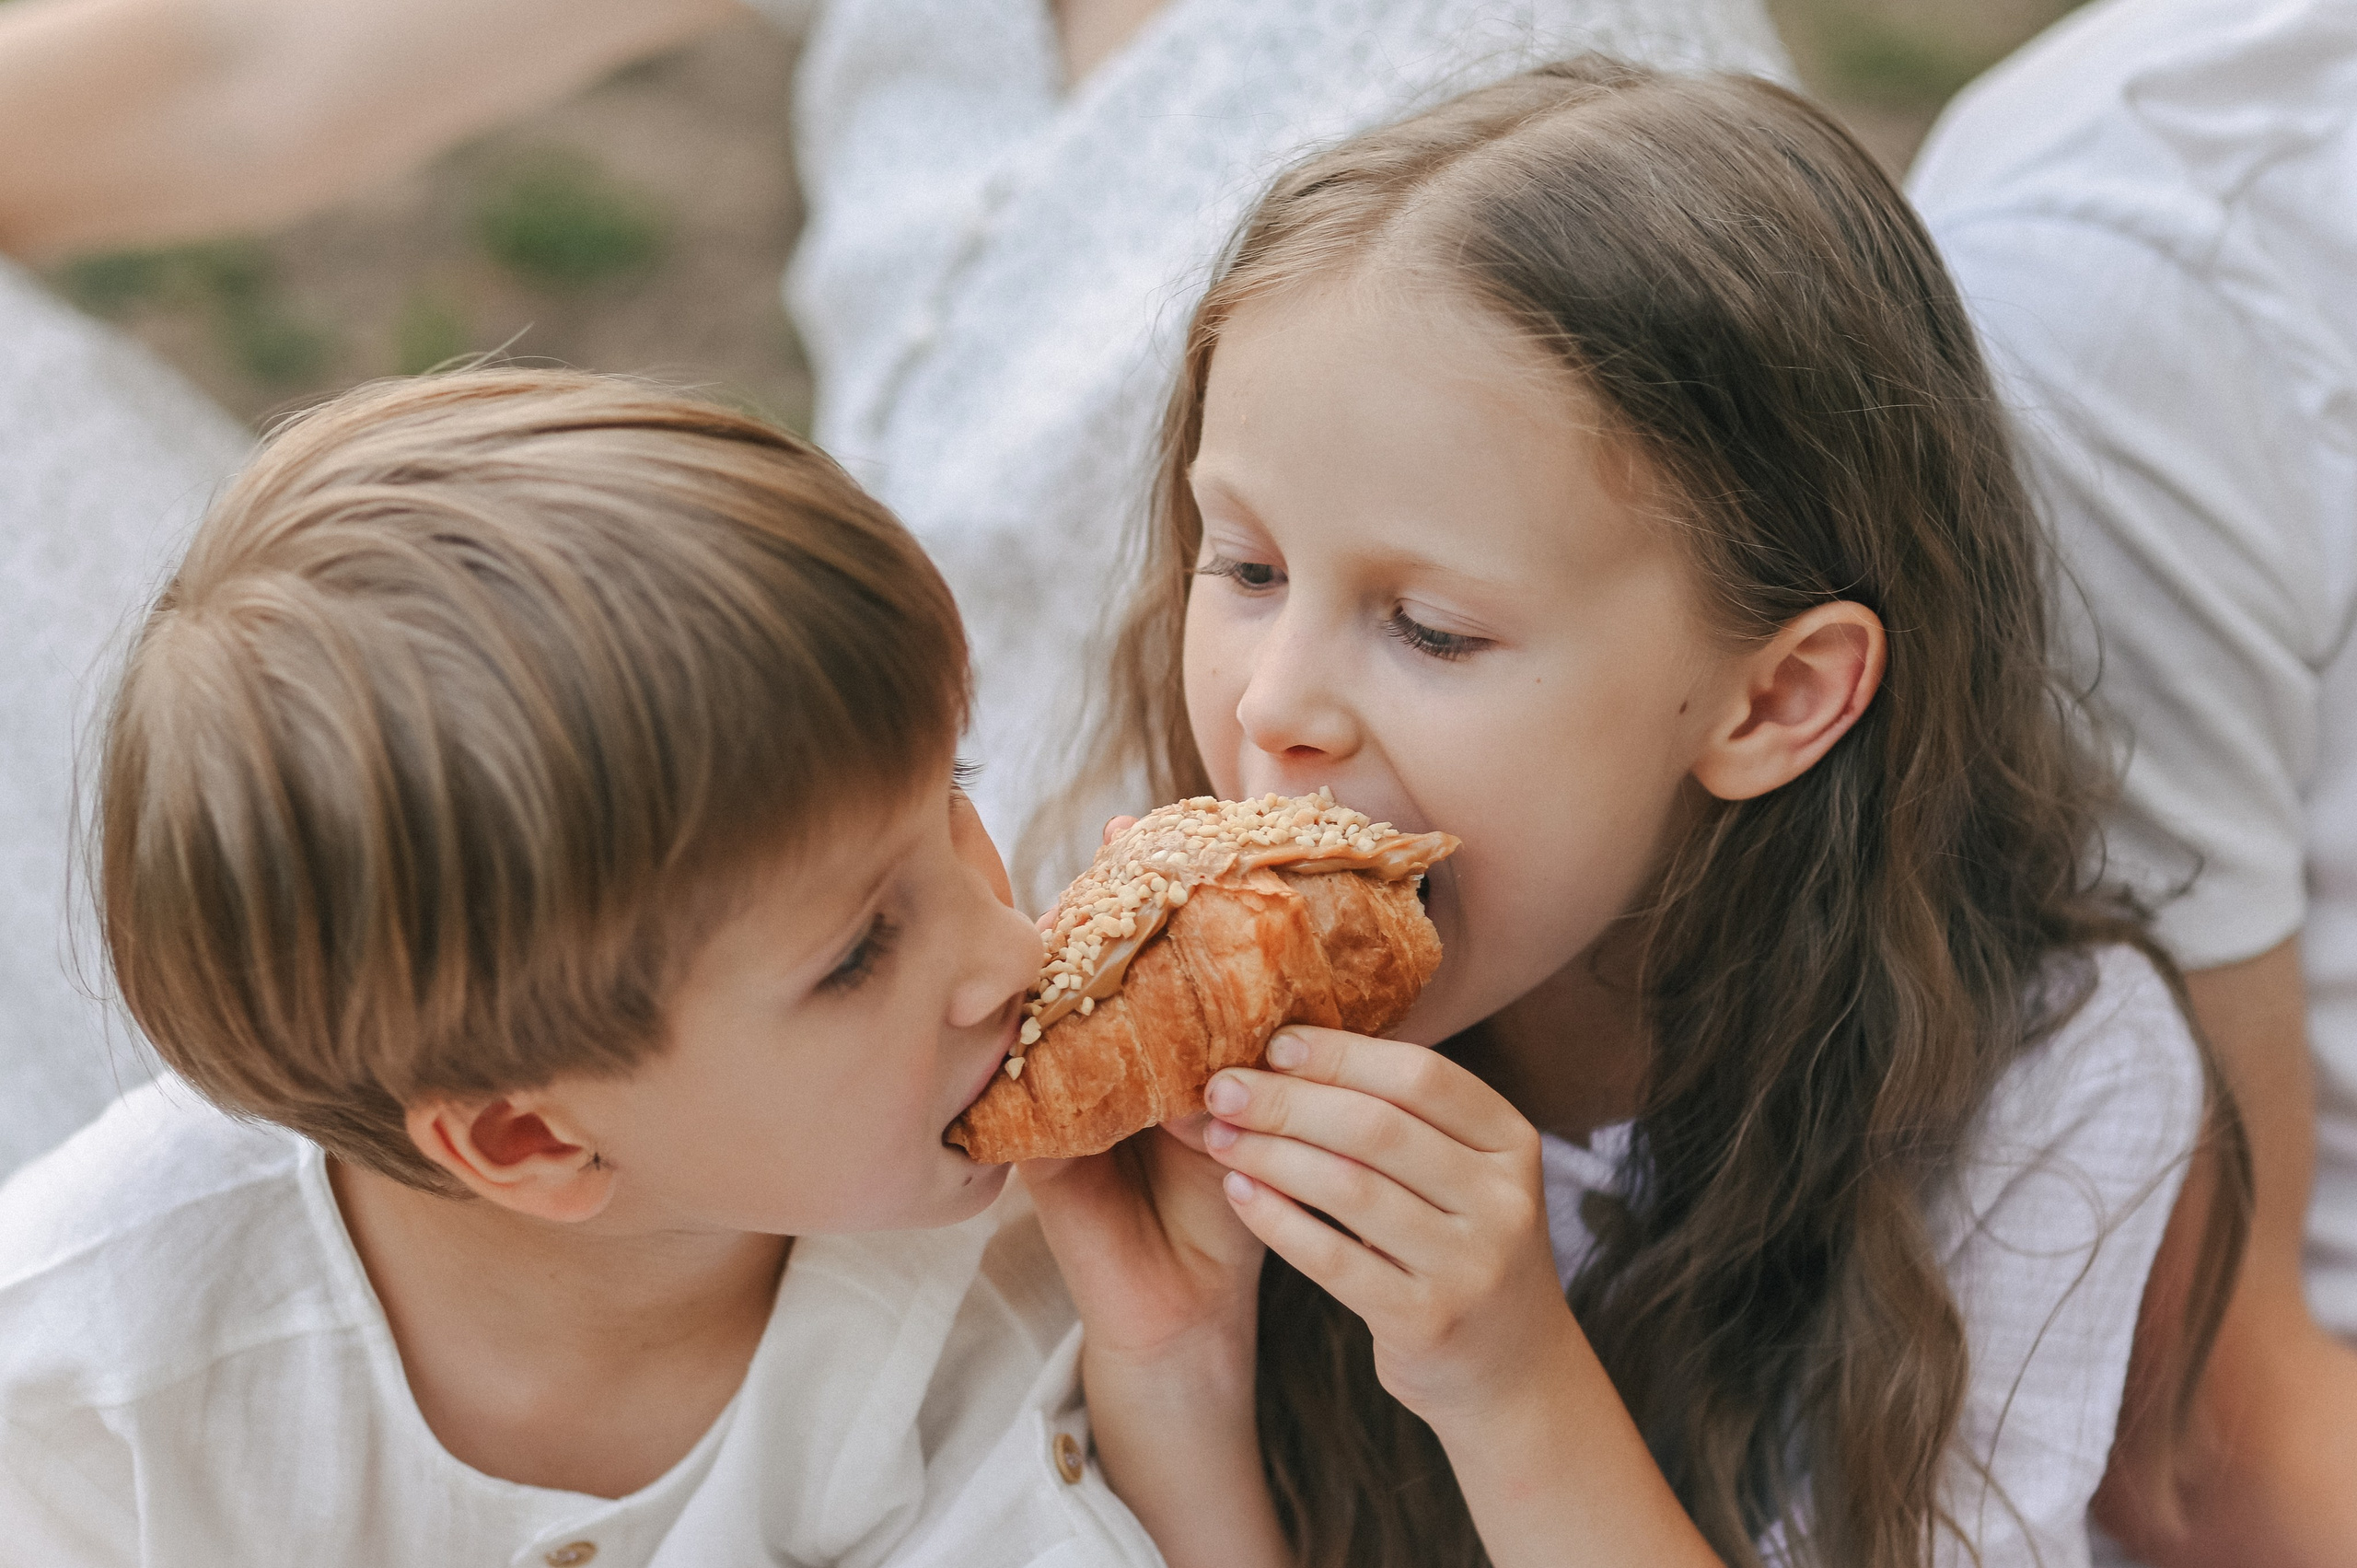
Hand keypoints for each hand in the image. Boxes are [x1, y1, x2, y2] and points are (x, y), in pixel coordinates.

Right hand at [1022, 806, 1287, 1567]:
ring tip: (1100, 885)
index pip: (1130, 953)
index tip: (1153, 824)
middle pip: (1082, 962)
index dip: (1138, 889)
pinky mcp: (1035, 1147)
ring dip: (1069, 947)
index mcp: (1140, 1046)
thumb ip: (1263, 1035)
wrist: (1197, 1307)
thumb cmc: (1235, 1200)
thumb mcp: (1259, 1099)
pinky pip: (1030, 1078)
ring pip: (1050, 1005)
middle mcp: (1090, 1061)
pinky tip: (1066, 987)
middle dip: (1102, 897)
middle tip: (1125, 834)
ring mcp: (1054, 1098)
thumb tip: (1309, 939)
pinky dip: (1048, 1035)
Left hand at [1200, 1024, 1572, 1428]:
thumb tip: (1288, 1049)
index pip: (1421, 1075)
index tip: (1275, 1043)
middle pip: (1378, 1127)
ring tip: (1218, 1136)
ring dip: (1271, 1155)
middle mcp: (1502, 1200)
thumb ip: (1402, 1118)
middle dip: (1289, 1100)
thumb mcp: (1461, 1176)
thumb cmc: (1459, 1248)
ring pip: (1350, 1188)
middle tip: (1223, 1086)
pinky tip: (1239, 1193)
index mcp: (1511, 1142)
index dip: (1342, 1054)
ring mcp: (1470, 1265)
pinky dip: (1277, 1220)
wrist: (1511, 1369)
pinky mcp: (1427, 1321)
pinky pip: (1334, 1259)